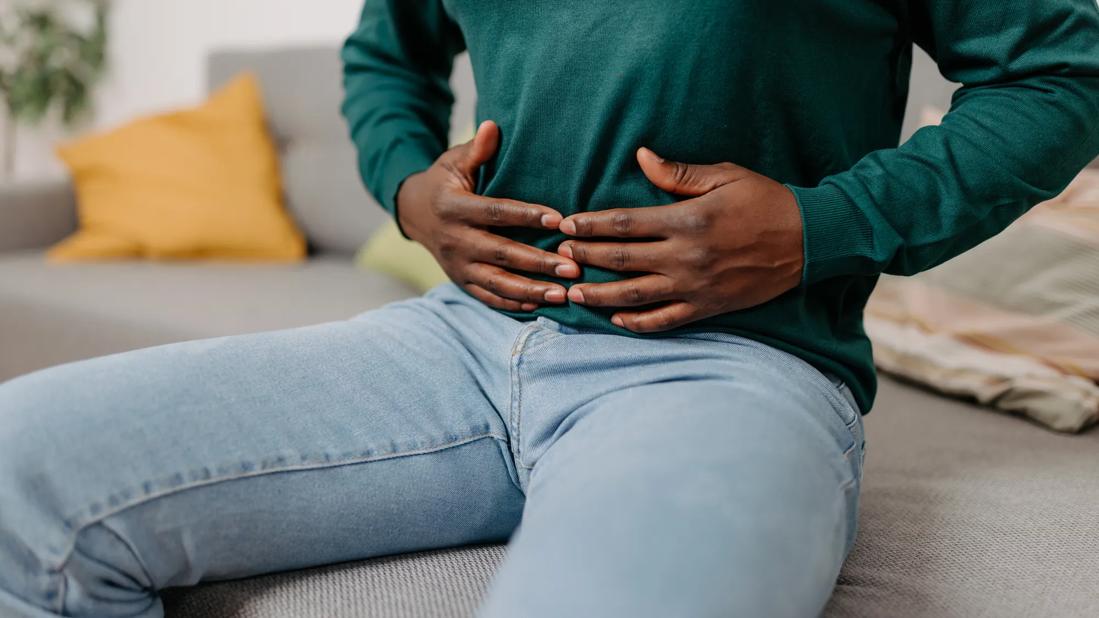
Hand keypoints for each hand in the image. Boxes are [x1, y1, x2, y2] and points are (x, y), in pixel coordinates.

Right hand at [397, 121, 579, 310]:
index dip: (527, 216)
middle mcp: (455, 240)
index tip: (559, 220)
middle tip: (573, 268)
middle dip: (538, 263)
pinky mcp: (460, 281)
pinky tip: (540, 306)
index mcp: (454, 208)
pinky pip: (487, 297)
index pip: (496, 213)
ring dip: (531, 290)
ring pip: (497, 282)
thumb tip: (492, 126)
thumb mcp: (454, 162)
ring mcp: (457, 265)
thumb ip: (476, 149)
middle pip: (502, 253)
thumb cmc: (444, 181)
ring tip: (563, 294)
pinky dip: (512, 304)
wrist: (413, 212)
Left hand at [558, 148, 803, 332]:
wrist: (810, 240)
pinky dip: (638, 323)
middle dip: (586, 258)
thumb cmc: (766, 201)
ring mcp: (696, 286)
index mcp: (687, 220)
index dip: (591, 225)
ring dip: (599, 296)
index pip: (625, 223)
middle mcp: (686, 256)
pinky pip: (665, 320)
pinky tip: (615, 320)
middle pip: (622, 260)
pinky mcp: (708, 307)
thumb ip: (679, 173)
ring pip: (635, 295)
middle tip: (558, 258)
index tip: (566, 225)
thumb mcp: (725, 176)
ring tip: (572, 294)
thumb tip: (641, 157)